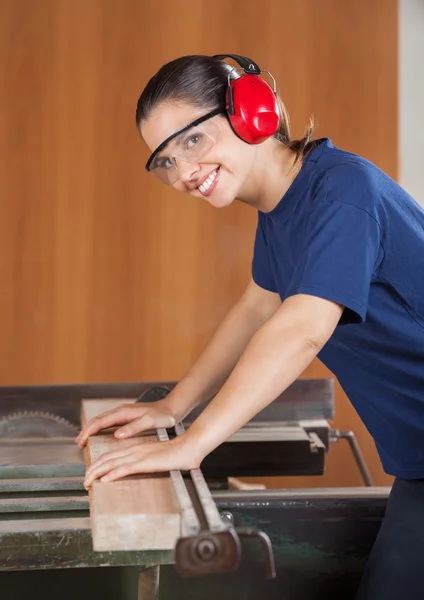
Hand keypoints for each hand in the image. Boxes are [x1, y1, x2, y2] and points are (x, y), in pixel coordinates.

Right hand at [75, 400, 176, 448]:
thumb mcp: (149, 422)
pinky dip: (100, 429)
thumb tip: (116, 435)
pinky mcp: (127, 417)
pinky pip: (108, 423)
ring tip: (84, 441)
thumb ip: (133, 428)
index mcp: (123, 412)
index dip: (88, 432)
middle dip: (86, 431)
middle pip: (97, 420)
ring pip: (102, 421)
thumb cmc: (162, 416)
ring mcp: (123, 413)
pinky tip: (99, 436)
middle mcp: (120, 411)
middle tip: (78, 444)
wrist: (172, 408)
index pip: (100, 422)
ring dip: (91, 430)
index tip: (80, 442)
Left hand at [83, 434, 202, 488]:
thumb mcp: (156, 459)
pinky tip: (105, 481)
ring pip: (112, 463)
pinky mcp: (146, 462)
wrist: (189, 447)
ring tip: (87, 483)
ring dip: (97, 473)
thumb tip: (137, 471)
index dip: (98, 465)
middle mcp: (134, 450)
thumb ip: (145, 463)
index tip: (90, 475)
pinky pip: (125, 468)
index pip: (110, 456)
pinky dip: (113, 474)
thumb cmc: (177, 455)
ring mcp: (139, 455)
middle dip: (92, 470)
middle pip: (106, 459)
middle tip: (83, 482)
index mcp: (135, 449)